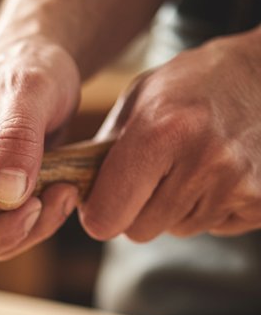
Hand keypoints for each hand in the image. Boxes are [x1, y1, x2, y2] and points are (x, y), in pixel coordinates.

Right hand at [0, 38, 83, 260]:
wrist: (46, 62)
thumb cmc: (26, 63)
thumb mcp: (26, 90)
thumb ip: (16, 139)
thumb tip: (6, 193)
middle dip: (4, 233)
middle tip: (43, 204)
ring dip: (30, 229)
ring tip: (61, 193)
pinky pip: (14, 229)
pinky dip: (41, 220)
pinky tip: (63, 192)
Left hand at [80, 30, 260, 240]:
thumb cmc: (196, 84)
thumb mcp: (141, 99)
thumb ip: (105, 150)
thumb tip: (75, 196)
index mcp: (161, 132)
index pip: (105, 218)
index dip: (100, 212)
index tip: (104, 197)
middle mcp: (204, 161)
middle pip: (139, 230)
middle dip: (138, 209)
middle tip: (156, 173)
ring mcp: (240, 185)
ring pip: (178, 229)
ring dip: (177, 207)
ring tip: (195, 163)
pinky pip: (217, 227)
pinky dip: (213, 208)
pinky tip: (222, 172)